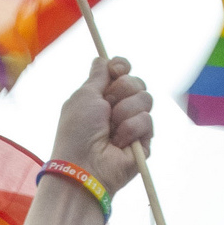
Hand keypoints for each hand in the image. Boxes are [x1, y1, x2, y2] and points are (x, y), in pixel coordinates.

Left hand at [49, 57, 152, 195]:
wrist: (84, 165)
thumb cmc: (76, 132)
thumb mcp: (83, 97)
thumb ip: (97, 76)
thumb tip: (101, 59)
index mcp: (101, 97)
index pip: (122, 71)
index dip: (121, 67)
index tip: (116, 70)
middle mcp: (118, 108)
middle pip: (136, 82)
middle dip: (122, 91)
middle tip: (107, 108)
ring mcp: (132, 124)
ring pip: (145, 99)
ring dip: (125, 112)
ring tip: (111, 130)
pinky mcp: (144, 141)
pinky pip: (147, 121)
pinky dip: (130, 130)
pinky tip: (118, 143)